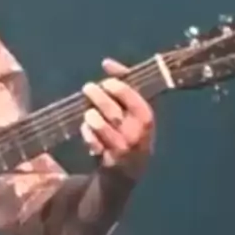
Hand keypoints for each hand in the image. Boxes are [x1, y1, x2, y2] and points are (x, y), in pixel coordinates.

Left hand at [81, 58, 154, 178]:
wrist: (127, 172)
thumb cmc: (130, 131)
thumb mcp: (134, 111)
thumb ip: (124, 85)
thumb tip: (107, 62)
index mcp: (147, 119)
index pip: (134, 100)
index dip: (119, 88)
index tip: (106, 81)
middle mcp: (137, 134)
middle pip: (114, 112)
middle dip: (99, 98)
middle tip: (88, 87)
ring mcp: (123, 149)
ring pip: (103, 128)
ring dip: (92, 117)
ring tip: (89, 112)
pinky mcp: (109, 160)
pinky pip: (94, 143)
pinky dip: (88, 134)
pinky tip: (86, 129)